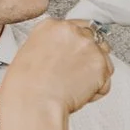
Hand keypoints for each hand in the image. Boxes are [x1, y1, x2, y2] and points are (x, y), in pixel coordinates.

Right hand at [0, 19, 114, 117]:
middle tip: (74, 74)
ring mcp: (89, 47)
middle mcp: (73, 32)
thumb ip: (51, 45)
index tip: (74, 55)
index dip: (78, 44)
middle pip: (94, 40)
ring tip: (73, 86)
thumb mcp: (30, 53)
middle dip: (88, 57)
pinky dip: (96, 90)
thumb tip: (62, 51)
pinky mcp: (102, 66)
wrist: (32, 103)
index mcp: (51, 26)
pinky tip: (78, 94)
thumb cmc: (24, 86)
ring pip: (103, 59)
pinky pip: (106, 80)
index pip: (77, 26)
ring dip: (94, 73)